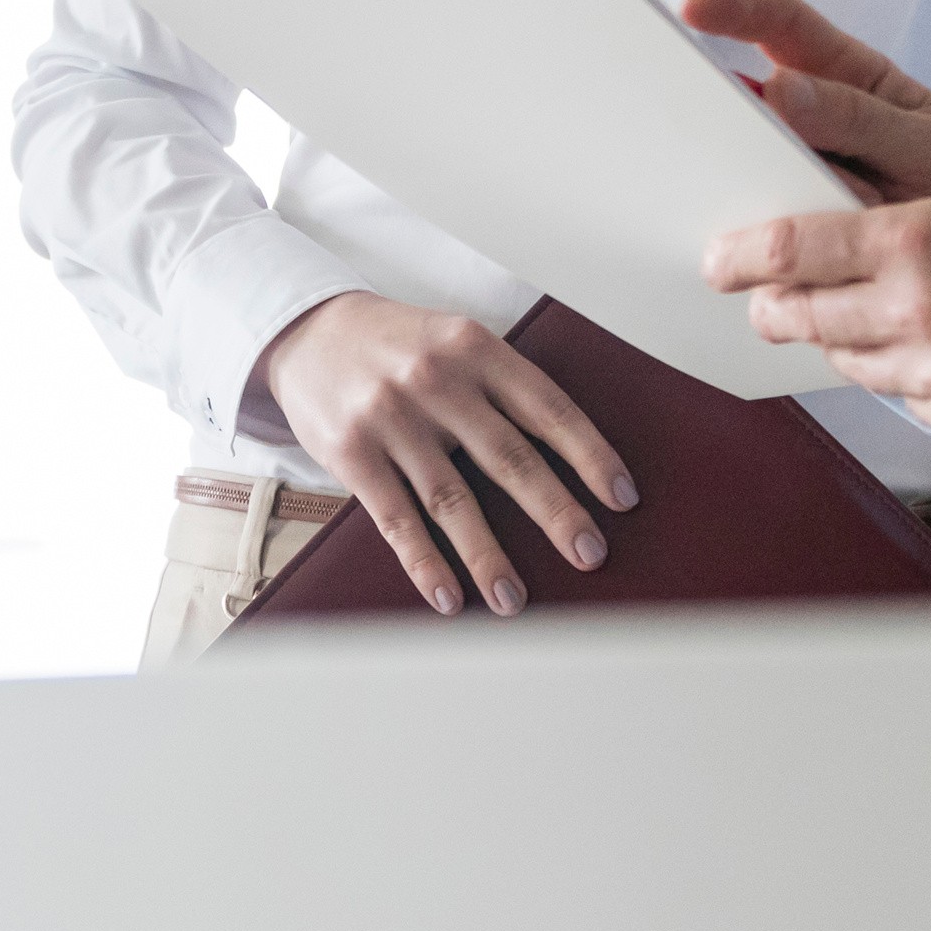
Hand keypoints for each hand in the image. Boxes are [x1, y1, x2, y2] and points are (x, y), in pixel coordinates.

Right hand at [252, 293, 637, 619]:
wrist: (308, 331)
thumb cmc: (400, 347)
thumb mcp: (456, 339)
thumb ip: (502, 385)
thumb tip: (569, 458)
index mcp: (475, 347)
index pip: (547, 408)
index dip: (590, 456)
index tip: (622, 498)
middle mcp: (435, 379)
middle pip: (509, 458)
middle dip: (556, 513)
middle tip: (590, 554)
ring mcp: (390, 417)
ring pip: (452, 500)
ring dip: (488, 557)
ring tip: (515, 599)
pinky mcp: (350, 452)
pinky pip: (396, 519)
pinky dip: (425, 563)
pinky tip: (449, 596)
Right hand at [681, 0, 930, 203]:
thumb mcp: (926, 145)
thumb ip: (862, 119)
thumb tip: (781, 89)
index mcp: (846, 75)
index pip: (783, 23)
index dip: (736, 8)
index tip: (695, 9)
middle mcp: (807, 116)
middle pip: (745, 94)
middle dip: (717, 103)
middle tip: (702, 121)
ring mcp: (789, 168)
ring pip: (742, 160)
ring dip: (744, 176)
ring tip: (783, 198)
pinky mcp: (782, 220)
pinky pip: (753, 217)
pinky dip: (756, 227)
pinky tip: (770, 239)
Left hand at [701, 189, 930, 444]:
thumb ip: (892, 231)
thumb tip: (819, 249)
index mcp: (916, 241)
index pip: (789, 251)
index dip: (739, 258)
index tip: (717, 262)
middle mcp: (917, 311)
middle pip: (798, 316)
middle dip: (772, 307)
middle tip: (762, 299)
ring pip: (844, 361)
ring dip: (840, 339)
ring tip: (872, 317)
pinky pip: (897, 397)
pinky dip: (899, 375)